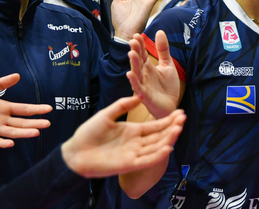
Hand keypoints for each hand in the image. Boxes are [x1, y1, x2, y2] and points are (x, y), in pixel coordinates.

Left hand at [0, 74, 51, 147]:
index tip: (49, 108)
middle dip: (35, 123)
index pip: (24, 109)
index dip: (36, 109)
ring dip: (23, 133)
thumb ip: (1, 83)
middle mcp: (2, 119)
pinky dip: (2, 143)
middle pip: (22, 122)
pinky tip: (10, 144)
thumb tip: (18, 75)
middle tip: (47, 124)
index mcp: (5, 108)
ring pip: (12, 132)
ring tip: (36, 133)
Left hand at [61, 96, 185, 177]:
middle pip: (159, 135)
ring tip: (179, 128)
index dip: (168, 120)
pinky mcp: (129, 164)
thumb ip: (122, 105)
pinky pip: (147, 160)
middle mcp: (136, 143)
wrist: (75, 152)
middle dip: (172, 127)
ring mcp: (134, 154)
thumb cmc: (88, 133)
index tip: (180, 112)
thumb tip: (139, 95)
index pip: (155, 125)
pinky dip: (158, 155)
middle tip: (183, 118)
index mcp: (133, 131)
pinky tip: (168, 147)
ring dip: (168, 139)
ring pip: (156, 147)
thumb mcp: (106, 115)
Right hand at [127, 31, 180, 118]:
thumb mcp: (168, 64)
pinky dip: (133, 81)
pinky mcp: (145, 96)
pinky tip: (130, 73)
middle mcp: (143, 75)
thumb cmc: (167, 86)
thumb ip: (163, 49)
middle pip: (138, 62)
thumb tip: (159, 31)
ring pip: (136, 73)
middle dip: (135, 51)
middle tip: (133, 40)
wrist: (172, 105)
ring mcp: (143, 85)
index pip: (142, 54)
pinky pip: (138, 88)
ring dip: (133, 64)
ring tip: (131, 53)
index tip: (137, 34)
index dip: (140, 45)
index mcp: (148, 67)